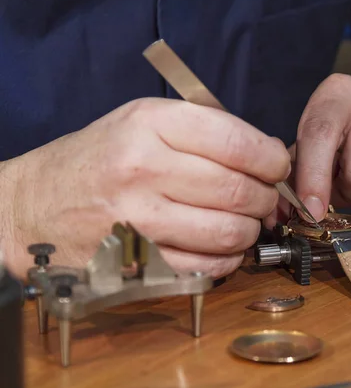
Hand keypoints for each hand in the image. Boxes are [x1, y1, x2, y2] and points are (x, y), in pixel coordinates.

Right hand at [0, 98, 289, 278]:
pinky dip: (229, 259)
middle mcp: (143, 169)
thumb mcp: (144, 121)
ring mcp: (138, 220)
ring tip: (244, 222)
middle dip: (266, 199)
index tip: (277, 167)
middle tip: (264, 200)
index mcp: (150, 124)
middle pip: (238, 190)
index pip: (236, 143)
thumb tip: (268, 155)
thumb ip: (206, 131)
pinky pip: (208, 266)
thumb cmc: (100, 158)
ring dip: (250, 231)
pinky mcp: (137, 261)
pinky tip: (222, 246)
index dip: (271, 159)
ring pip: (228, 232)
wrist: (36, 204)